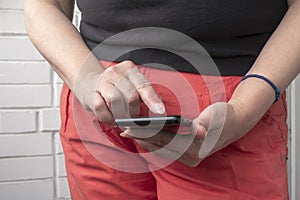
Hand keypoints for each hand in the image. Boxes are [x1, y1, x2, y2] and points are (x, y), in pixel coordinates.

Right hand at [74, 60, 164, 123]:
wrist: (90, 84)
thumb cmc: (117, 88)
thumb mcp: (133, 87)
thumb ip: (145, 97)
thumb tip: (159, 111)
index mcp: (130, 69)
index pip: (144, 85)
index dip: (153, 99)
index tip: (160, 112)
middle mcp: (116, 72)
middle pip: (131, 96)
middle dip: (135, 112)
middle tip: (135, 120)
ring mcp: (102, 82)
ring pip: (115, 102)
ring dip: (121, 116)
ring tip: (122, 119)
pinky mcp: (91, 93)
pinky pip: (101, 109)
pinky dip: (108, 118)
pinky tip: (111, 118)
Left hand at [120, 101, 249, 166]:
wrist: (236, 122)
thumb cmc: (225, 117)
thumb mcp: (215, 117)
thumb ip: (205, 124)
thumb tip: (199, 131)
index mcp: (197, 147)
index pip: (165, 141)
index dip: (147, 134)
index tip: (131, 128)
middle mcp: (192, 156)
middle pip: (160, 147)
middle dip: (141, 138)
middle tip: (124, 130)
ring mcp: (190, 157)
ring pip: (162, 150)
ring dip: (146, 141)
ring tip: (131, 134)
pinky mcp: (188, 154)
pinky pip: (167, 150)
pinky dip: (154, 143)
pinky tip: (145, 137)